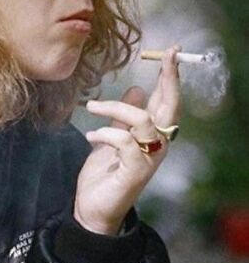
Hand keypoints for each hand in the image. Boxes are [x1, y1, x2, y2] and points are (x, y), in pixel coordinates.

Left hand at [74, 45, 182, 234]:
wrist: (93, 210)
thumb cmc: (104, 176)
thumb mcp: (111, 139)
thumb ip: (125, 117)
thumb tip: (137, 89)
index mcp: (152, 136)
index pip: (167, 101)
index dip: (170, 77)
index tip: (171, 52)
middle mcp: (157, 146)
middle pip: (170, 107)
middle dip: (169, 79)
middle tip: (166, 55)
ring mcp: (149, 159)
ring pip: (143, 120)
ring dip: (116, 109)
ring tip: (91, 108)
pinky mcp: (135, 172)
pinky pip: (124, 142)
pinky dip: (105, 134)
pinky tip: (91, 137)